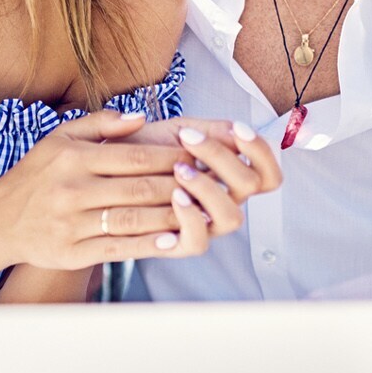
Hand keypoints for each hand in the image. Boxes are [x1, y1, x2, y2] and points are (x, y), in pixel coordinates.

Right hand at [0, 111, 214, 271]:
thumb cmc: (36, 177)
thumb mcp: (59, 138)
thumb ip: (100, 123)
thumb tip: (140, 117)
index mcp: (73, 158)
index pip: (133, 157)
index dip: (171, 158)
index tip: (198, 158)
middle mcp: (72, 189)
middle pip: (138, 189)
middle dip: (179, 187)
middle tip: (209, 185)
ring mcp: (71, 223)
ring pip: (131, 220)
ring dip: (169, 217)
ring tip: (199, 213)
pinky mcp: (71, 252)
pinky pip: (116, 249)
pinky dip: (146, 245)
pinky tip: (171, 240)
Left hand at [115, 115, 282, 235]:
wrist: (104, 171)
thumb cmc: (143, 149)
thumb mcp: (178, 131)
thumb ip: (209, 129)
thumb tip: (237, 129)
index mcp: (230, 177)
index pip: (268, 174)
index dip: (261, 152)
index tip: (237, 128)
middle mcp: (223, 203)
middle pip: (251, 188)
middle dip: (224, 158)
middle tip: (190, 139)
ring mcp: (204, 225)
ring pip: (231, 218)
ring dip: (209, 189)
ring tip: (179, 168)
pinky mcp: (178, 244)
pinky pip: (199, 243)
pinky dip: (190, 218)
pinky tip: (174, 194)